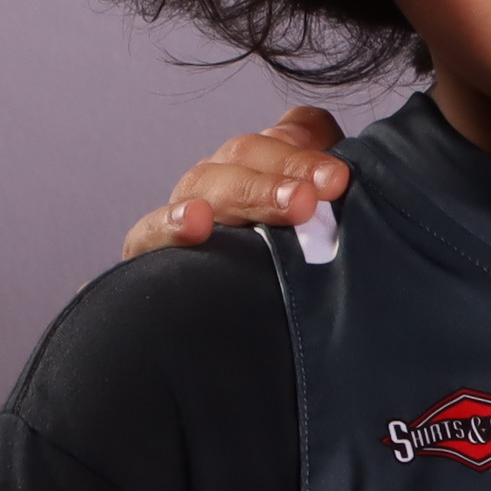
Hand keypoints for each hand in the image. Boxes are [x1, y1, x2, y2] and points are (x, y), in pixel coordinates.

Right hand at [126, 104, 351, 258]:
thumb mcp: (326, 232)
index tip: (338, 180)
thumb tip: (340, 170)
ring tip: (290, 205)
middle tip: (316, 198)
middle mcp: (224, 180)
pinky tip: (197, 220)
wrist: (247, 353)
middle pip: (247, 153)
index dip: (307, 149)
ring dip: (249, 192)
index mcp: (266, 166)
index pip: (285, 136)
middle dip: (288, 171)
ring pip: (208, 184)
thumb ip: (330, 190)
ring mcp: (187, 210)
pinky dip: (171, 223)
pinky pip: (150, 232)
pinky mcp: (150, 251)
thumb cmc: (298, 279)